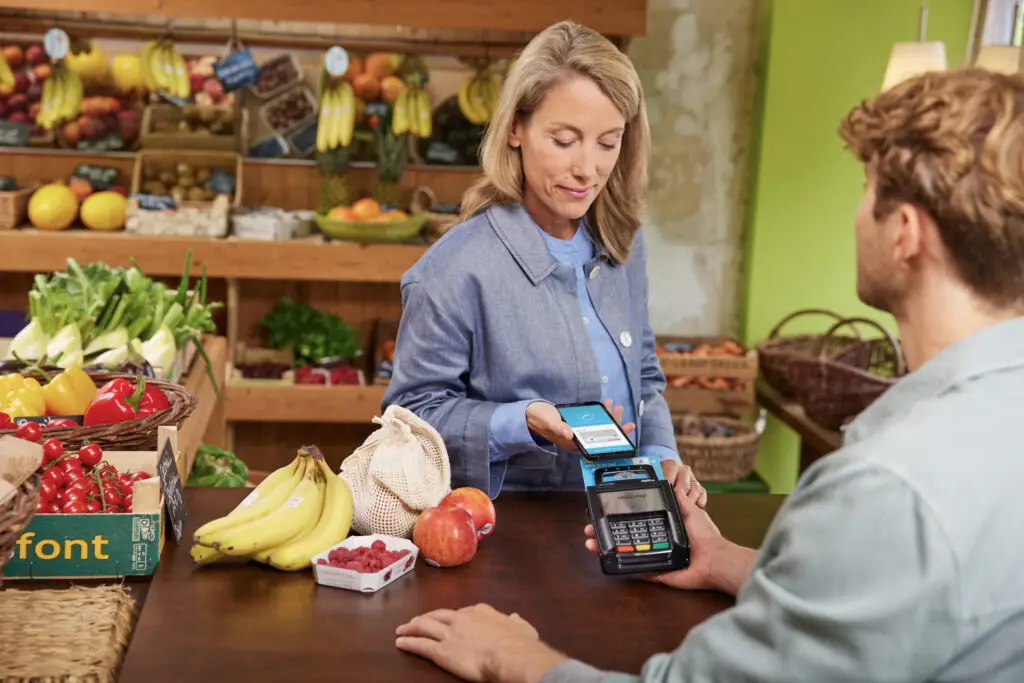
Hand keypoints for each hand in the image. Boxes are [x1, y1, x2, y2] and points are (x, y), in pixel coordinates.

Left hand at [395, 604, 566, 682]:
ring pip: (425, 627)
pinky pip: (421, 646)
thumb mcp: (523, 628)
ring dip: (411, 627)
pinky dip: (409, 643)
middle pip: (438, 615)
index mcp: (481, 612)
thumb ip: (516, 623)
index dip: (454, 616)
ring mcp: (450, 634)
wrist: (510, 655)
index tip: (450, 619)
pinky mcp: (442, 651)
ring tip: (402, 629)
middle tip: (416, 620)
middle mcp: (462, 618)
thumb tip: (515, 618)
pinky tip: (400, 643)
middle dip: (425, 617)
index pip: (463, 611)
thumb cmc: (519, 644)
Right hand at [526, 399, 634, 451]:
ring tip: (616, 406)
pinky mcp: (576, 424)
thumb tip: (568, 434)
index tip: (623, 431)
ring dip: (609, 418)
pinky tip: (606, 405)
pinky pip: (592, 421)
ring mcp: (577, 432)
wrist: (530, 414)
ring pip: (598, 428)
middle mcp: (577, 440)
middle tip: (623, 415)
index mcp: (572, 443)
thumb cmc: (538, 418)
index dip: (612, 439)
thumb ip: (557, 428)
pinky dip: (601, 414)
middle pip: (600, 436)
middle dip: (614, 426)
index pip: (596, 444)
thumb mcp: (547, 421)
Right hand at [584, 469, 724, 591]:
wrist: (715, 560)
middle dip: (605, 533)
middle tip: (590, 529)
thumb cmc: (707, 537)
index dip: (618, 518)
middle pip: (624, 537)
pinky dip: (622, 566)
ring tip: (592, 544)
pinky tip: (605, 559)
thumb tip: (670, 484)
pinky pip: (636, 570)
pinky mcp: (656, 573)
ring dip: (606, 549)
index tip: (603, 512)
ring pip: (624, 553)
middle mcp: (655, 542)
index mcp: (662, 528)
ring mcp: (653, 558)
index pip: (636, 521)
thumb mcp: (692, 511)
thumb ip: (680, 499)